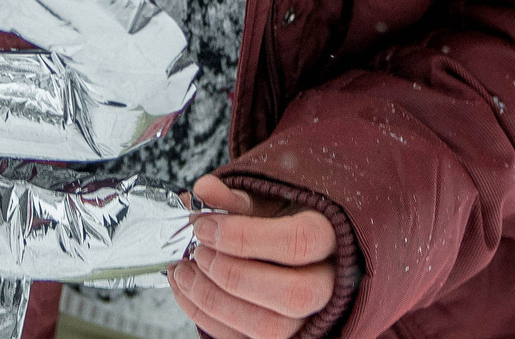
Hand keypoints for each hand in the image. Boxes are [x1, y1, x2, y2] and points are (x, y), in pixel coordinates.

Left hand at [167, 174, 337, 338]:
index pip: (299, 242)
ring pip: (269, 328)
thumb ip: (236, 197)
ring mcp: (310, 318)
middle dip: (232, 275)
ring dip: (214, 302)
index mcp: (330, 238)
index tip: (205, 226)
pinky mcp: (285, 338)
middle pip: (291, 293)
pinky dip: (208, 319)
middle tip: (198, 253)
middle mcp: (330, 284)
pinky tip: (187, 292)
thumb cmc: (285, 224)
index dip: (245, 237)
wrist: (304, 255)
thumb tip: (203, 190)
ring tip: (183, 273)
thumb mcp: (267, 201)